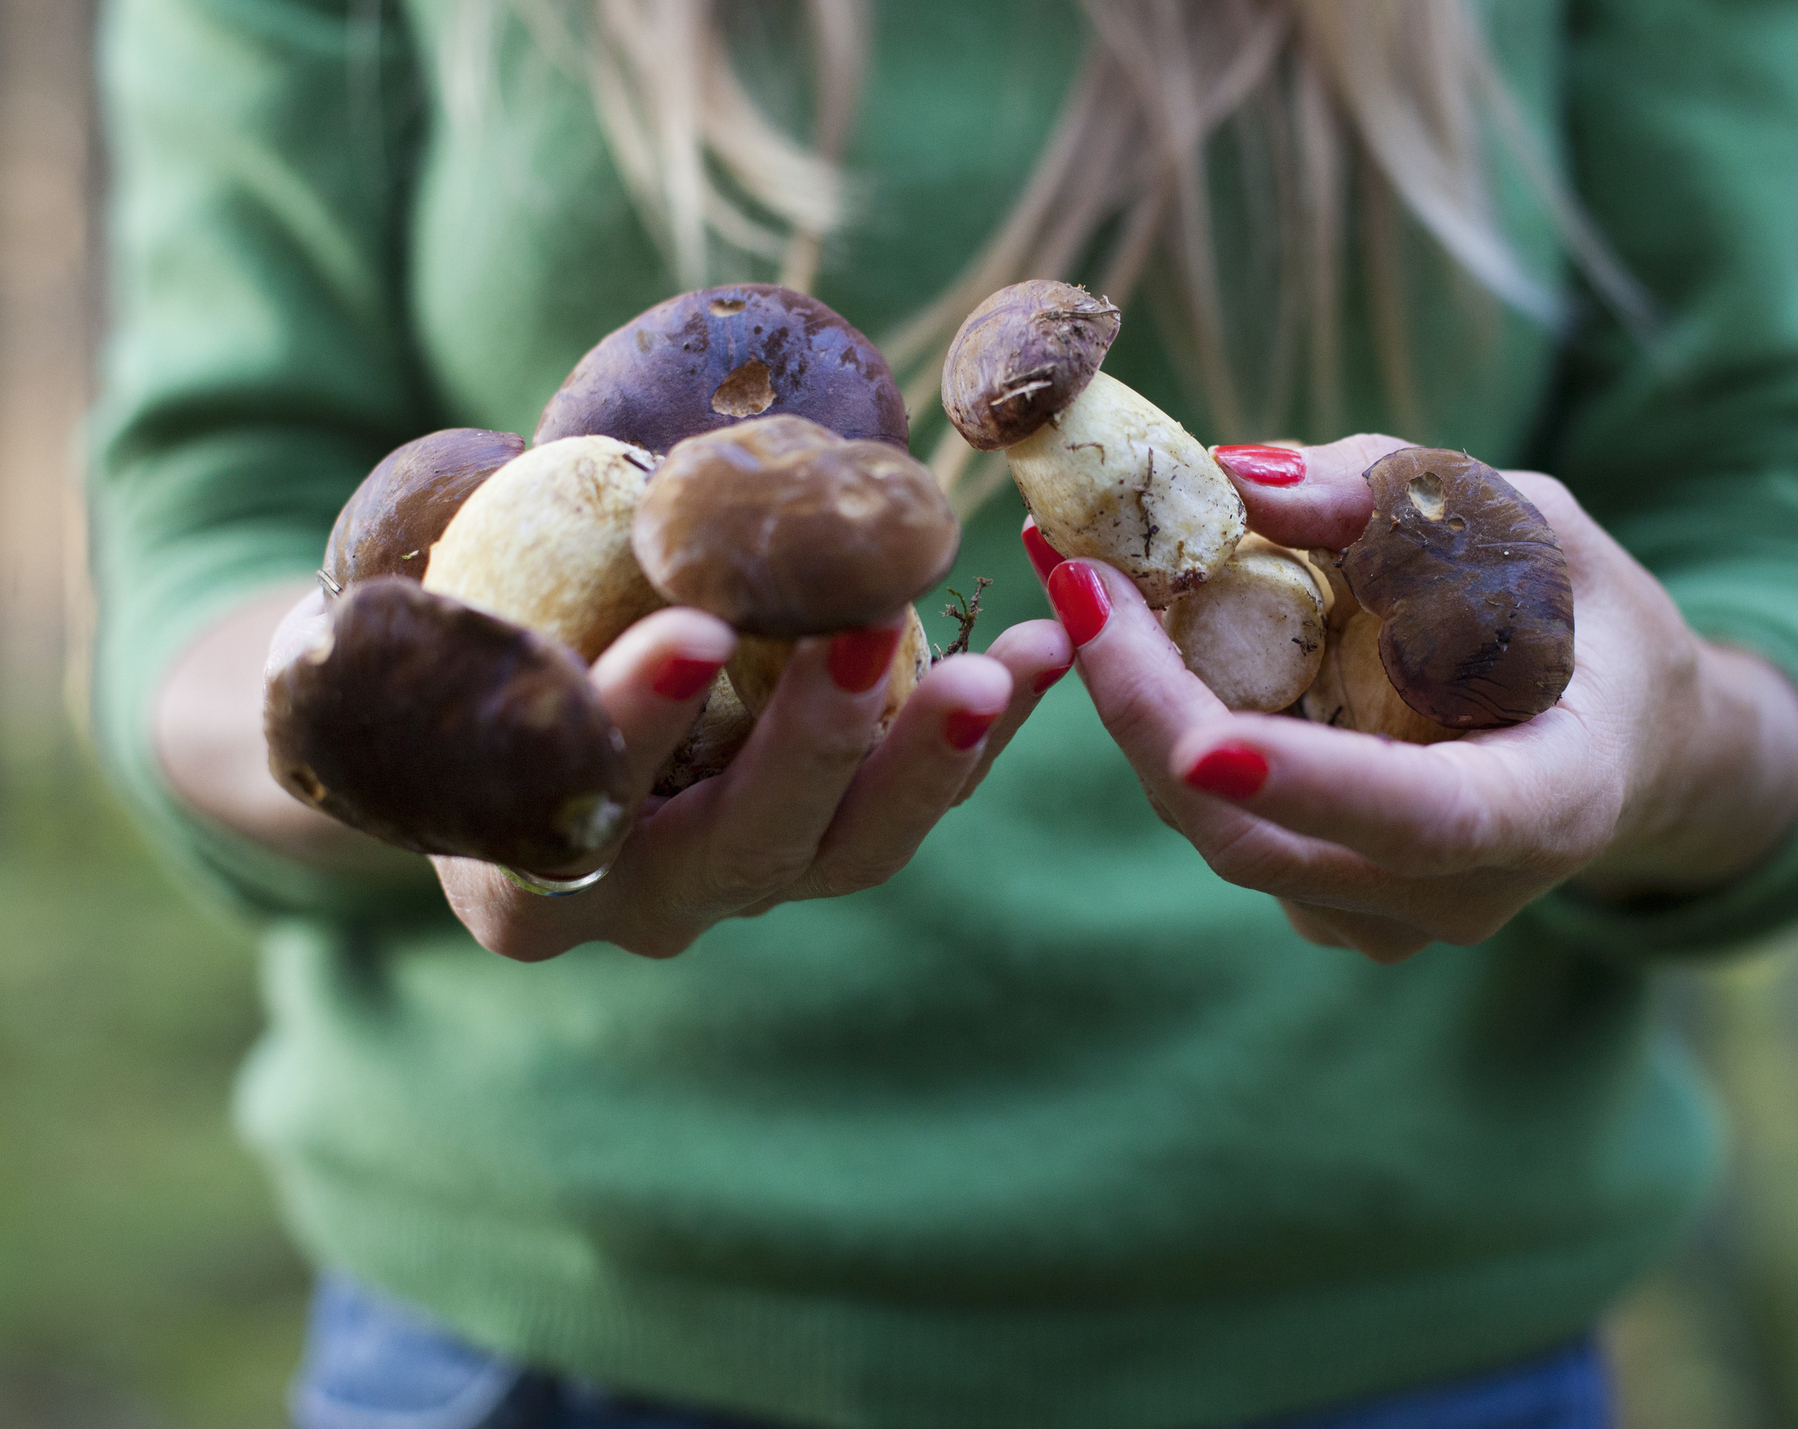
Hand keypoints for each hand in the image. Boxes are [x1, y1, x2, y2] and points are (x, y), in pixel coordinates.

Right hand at [431, 604, 1072, 960]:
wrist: (502, 729)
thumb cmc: (455, 648)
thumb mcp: (432, 614)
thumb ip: (458, 570)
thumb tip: (503, 456)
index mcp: (518, 876)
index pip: (580, 812)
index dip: (634, 728)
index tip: (694, 632)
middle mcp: (639, 903)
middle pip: (740, 851)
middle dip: (812, 745)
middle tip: (866, 633)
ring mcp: (741, 888)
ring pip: (851, 851)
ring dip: (930, 756)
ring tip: (1000, 664)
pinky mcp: (825, 848)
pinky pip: (911, 804)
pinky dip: (976, 734)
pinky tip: (1039, 647)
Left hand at [1031, 436, 1797, 963]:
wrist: (1612, 732)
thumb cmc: (1578, 610)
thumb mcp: (1526, 519)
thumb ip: (1394, 498)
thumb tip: (1235, 478)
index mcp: (1549, 805)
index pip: (1423, 819)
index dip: (1309, 784)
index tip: (1198, 743)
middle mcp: (1459, 894)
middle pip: (1265, 840)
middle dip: (1150, 712)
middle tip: (1078, 580)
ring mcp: (1382, 916)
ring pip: (1218, 832)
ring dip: (1133, 708)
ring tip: (1079, 578)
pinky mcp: (1323, 901)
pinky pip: (1218, 822)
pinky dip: (1161, 728)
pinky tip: (1128, 634)